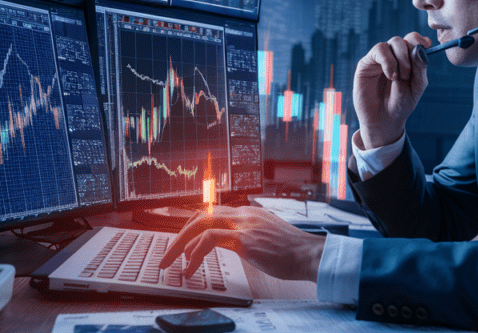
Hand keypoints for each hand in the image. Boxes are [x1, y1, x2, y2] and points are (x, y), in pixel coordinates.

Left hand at [158, 206, 325, 281]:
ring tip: (171, 262)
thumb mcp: (266, 236)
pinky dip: (194, 252)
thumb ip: (248, 234)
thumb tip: (232, 242)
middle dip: (180, 234)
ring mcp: (244, 225)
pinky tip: (190, 266)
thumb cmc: (291, 251)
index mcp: (248, 212)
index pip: (211, 212)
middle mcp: (244, 214)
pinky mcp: (245, 239)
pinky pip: (209, 240)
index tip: (181, 242)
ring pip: (200, 224)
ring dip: (180, 244)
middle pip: (201, 215)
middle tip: (168, 254)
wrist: (309, 255)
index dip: (192, 226)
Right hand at [353, 32, 430, 148]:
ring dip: (400, 58)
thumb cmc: (401, 104)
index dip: (419, 39)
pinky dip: (388, 61)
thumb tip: (419, 50)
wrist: (384, 120)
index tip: (427, 45)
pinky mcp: (367, 63)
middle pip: (403, 40)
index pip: (413, 40)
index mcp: (408, 60)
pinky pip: (379, 51)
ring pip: (392, 42)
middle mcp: (394, 56)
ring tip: (398, 78)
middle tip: (408, 74)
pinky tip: (391, 76)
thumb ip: (420, 68)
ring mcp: (380, 59)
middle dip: (409, 54)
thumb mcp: (416, 87)